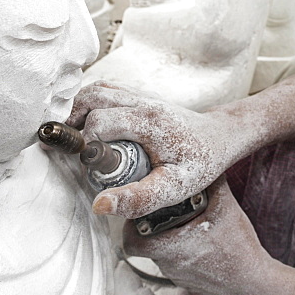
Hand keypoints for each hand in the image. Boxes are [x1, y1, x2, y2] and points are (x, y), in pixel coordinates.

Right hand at [66, 82, 247, 217]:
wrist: (221, 137)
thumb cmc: (201, 161)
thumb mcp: (174, 188)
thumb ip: (138, 198)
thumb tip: (100, 205)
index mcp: (150, 122)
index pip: (99, 122)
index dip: (85, 143)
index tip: (88, 163)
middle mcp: (144, 102)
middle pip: (92, 98)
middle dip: (74, 122)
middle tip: (73, 149)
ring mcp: (141, 95)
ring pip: (97, 90)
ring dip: (78, 110)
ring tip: (76, 138)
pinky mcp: (140, 96)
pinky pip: (106, 90)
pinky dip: (90, 104)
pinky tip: (89, 124)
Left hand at [123, 176, 271, 294]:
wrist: (253, 282)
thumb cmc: (239, 250)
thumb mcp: (227, 208)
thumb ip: (213, 183)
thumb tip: (203, 165)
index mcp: (171, 247)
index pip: (130, 242)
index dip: (128, 226)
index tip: (139, 212)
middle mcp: (169, 264)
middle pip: (147, 243)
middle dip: (153, 226)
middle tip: (165, 212)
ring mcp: (178, 275)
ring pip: (161, 253)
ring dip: (169, 237)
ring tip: (185, 223)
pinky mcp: (188, 281)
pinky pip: (176, 262)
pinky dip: (182, 250)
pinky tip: (199, 241)